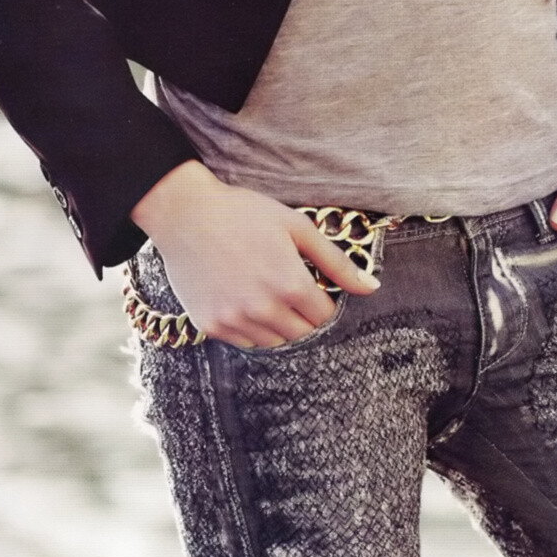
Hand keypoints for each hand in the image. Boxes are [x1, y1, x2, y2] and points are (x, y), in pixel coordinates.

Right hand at [130, 161, 379, 348]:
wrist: (185, 213)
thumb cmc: (244, 213)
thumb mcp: (296, 227)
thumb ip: (336, 262)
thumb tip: (372, 288)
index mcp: (289, 284)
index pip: (324, 317)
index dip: (324, 302)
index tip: (314, 286)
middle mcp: (263, 308)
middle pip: (303, 334)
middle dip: (305, 315)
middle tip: (291, 290)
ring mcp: (234, 320)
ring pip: (275, 343)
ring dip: (280, 325)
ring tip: (268, 294)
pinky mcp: (211, 326)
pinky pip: (245, 343)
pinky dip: (253, 329)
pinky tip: (246, 300)